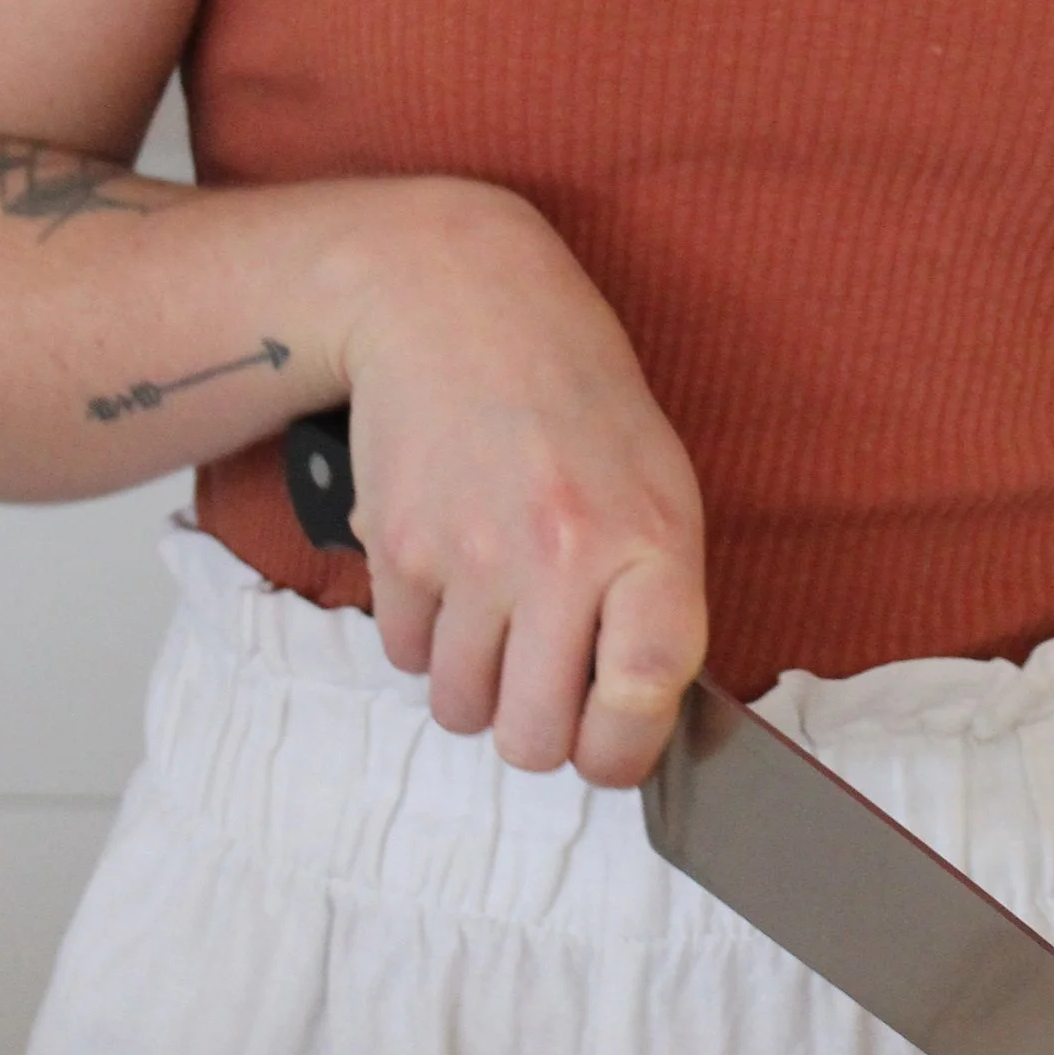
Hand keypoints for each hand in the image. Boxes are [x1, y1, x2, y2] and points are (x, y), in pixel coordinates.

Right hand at [333, 177, 708, 784]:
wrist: (458, 301)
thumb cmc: (575, 397)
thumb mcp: (657, 483)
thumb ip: (653, 600)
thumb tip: (634, 720)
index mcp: (647, 539)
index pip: (645, 697)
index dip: (624, 753)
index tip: (609, 753)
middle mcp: (561, 555)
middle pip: (534, 738)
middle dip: (536, 734)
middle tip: (542, 691)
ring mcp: (471, 555)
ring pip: (459, 709)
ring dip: (475, 688)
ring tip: (495, 622)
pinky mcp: (396, 546)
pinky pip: (404, 655)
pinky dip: (423, 638)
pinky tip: (449, 575)